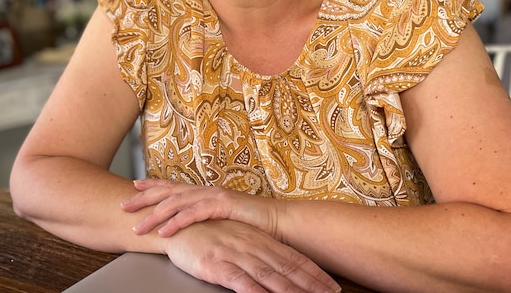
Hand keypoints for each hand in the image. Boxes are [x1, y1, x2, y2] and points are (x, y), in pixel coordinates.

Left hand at [122, 178, 273, 237]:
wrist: (279, 222)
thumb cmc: (252, 225)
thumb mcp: (223, 221)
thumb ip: (206, 220)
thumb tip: (190, 227)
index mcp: (205, 192)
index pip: (173, 186)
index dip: (152, 185)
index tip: (133, 186)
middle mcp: (206, 190)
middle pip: (168, 191)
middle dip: (144, 198)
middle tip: (124, 205)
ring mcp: (214, 196)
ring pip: (176, 203)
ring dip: (155, 215)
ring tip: (138, 226)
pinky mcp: (223, 206)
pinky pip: (194, 214)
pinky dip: (176, 223)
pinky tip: (163, 232)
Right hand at [163, 219, 340, 292]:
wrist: (177, 225)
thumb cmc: (209, 233)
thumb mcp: (240, 238)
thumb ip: (261, 253)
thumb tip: (284, 269)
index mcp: (260, 240)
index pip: (294, 259)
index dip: (315, 274)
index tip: (333, 287)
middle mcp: (253, 246)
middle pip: (288, 268)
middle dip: (312, 285)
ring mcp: (236, 255)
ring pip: (270, 276)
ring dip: (291, 290)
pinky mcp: (217, 265)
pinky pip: (241, 282)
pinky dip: (256, 292)